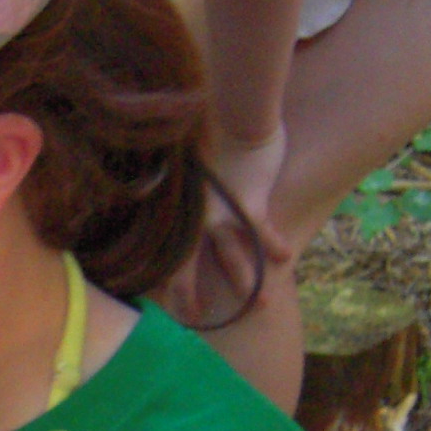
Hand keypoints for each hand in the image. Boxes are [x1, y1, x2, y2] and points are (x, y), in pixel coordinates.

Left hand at [162, 126, 288, 330]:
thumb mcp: (176, 156)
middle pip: (185, 268)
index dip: (156, 276)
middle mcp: (191, 218)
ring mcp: (219, 213)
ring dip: (246, 282)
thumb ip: (167, 175)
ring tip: (262, 306)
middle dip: (188, 297)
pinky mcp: (247, 203)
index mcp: (173, 210)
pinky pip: (261, 233)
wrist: (229, 112)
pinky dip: (274, 246)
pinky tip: (286, 259)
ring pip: (231, 259)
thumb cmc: (202, 127)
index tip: (155, 297)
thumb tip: (144, 172)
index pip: (158, 250)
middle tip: (194, 319)